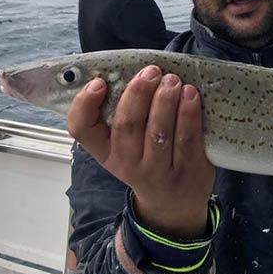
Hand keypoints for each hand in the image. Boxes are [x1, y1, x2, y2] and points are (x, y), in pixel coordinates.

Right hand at [67, 65, 213, 238]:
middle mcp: (127, 164)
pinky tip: (190, 95)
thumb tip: (129, 70)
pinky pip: (187, 139)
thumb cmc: (147, 161)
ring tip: (172, 80)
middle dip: (139, 93)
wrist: (173, 203)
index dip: (85, 104)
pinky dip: (189, 113)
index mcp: (105, 152)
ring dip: (165, 100)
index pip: (81, 129)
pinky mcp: (187, 171)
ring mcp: (157, 171)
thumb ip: (122, 115)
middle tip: (150, 72)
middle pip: (127, 125)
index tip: (99, 83)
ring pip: (158, 132)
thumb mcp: (125, 146)